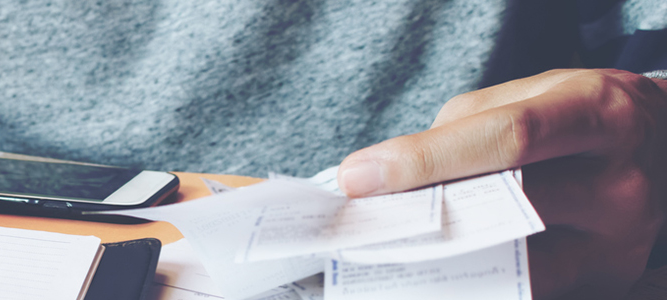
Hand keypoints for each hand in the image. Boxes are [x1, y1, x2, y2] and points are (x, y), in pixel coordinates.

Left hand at [337, 69, 666, 298]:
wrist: (664, 153)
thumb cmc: (580, 117)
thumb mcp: (532, 96)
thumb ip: (463, 130)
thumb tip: (387, 178)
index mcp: (600, 115)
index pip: (506, 139)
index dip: (425, 160)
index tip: (357, 176)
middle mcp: (620, 183)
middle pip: (505, 207)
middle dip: (420, 217)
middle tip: (355, 225)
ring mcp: (618, 243)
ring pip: (512, 265)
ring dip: (437, 261)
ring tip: (380, 253)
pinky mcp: (605, 282)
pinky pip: (524, 290)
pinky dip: (469, 284)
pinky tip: (425, 276)